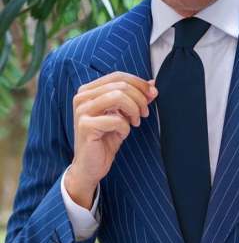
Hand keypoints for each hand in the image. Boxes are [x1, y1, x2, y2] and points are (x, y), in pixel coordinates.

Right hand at [65, 71, 158, 207]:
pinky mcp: (85, 125)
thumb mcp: (122, 117)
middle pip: (120, 85)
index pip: (118, 76)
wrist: (90, 167)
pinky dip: (125, 127)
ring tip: (136, 122)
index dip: (139, 84)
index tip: (153, 95)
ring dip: (133, 110)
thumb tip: (152, 85)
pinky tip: (123, 134)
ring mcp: (82, 110)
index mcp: (89, 90)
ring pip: (118, 97)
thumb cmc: (105, 141)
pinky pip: (116, 119)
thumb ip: (133, 99)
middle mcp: (82, 97)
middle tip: (145, 113)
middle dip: (139, 98)